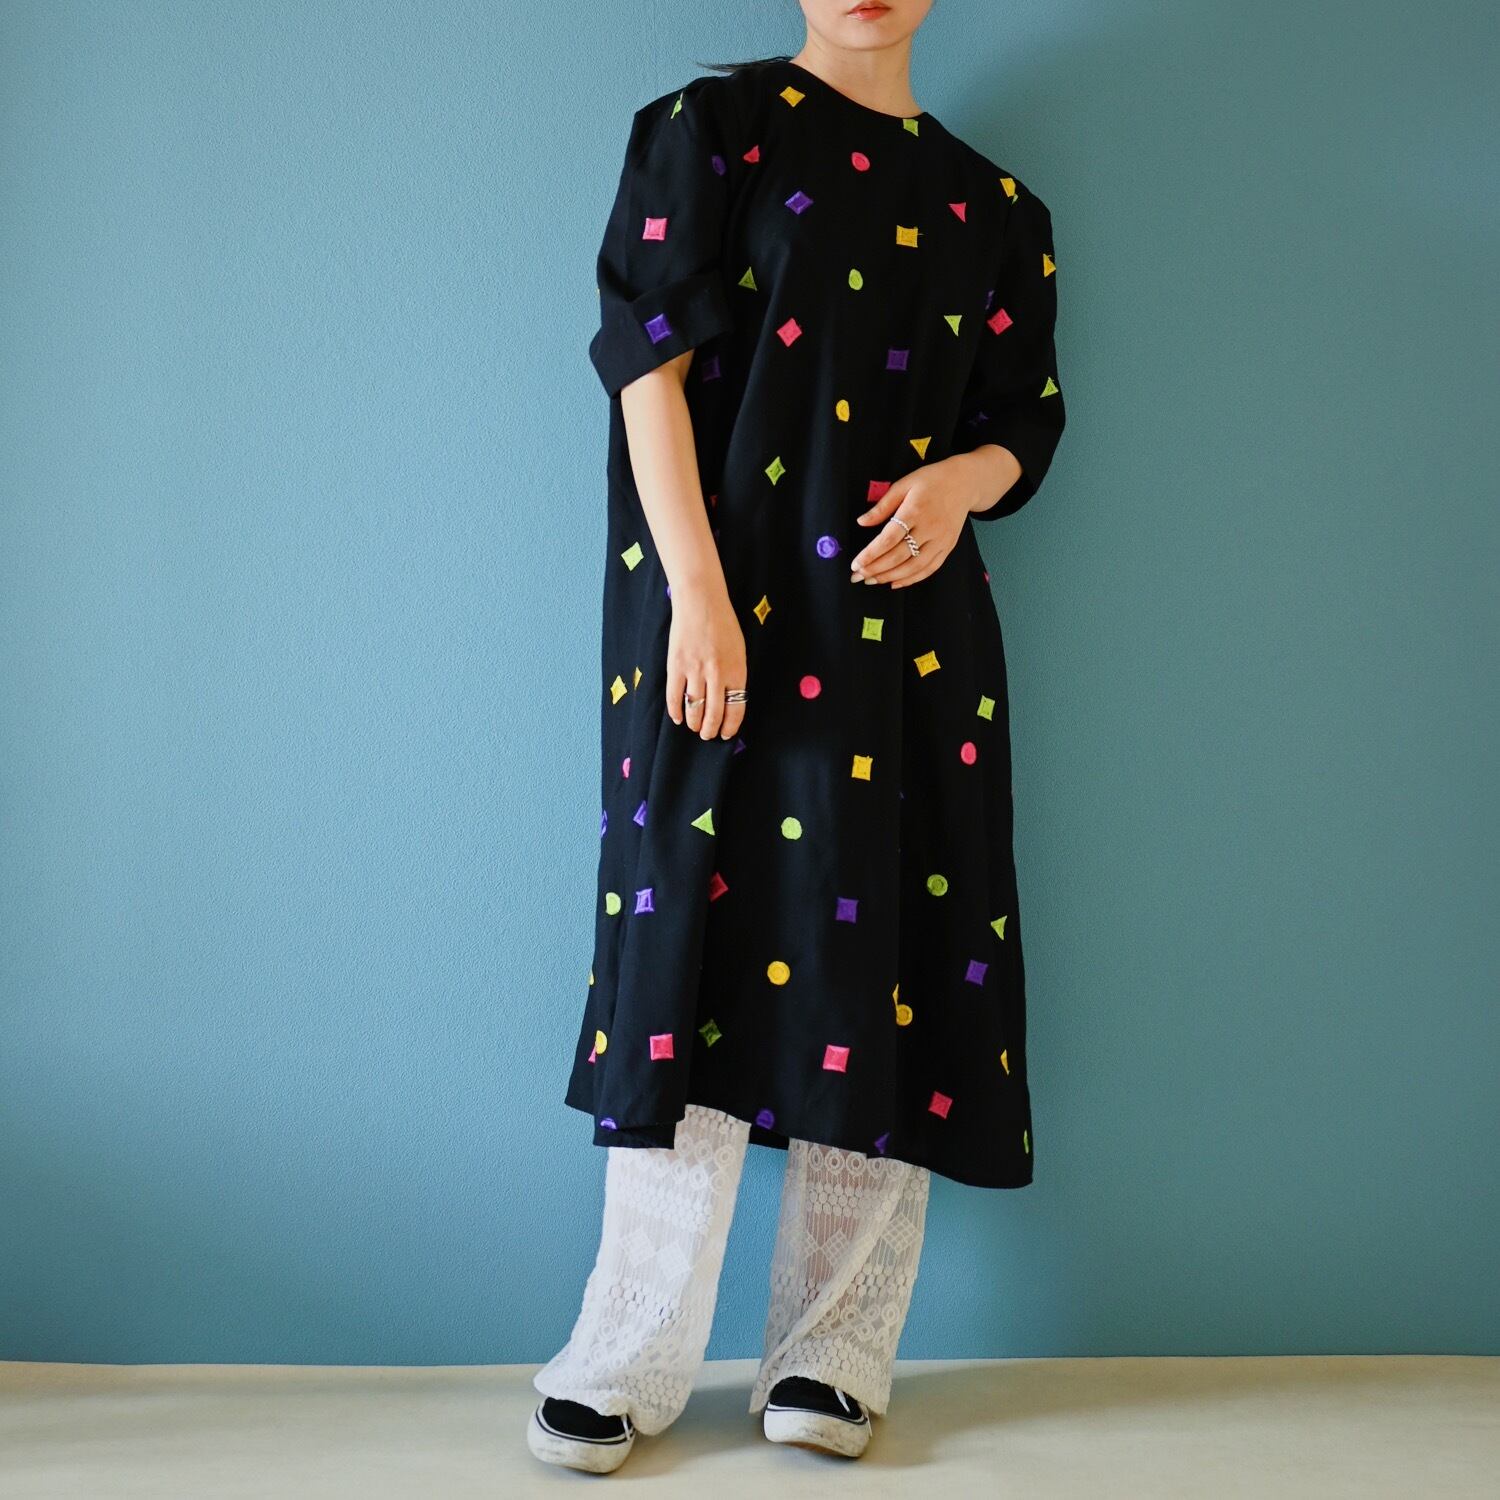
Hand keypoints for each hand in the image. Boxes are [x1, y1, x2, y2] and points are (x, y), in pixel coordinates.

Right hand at [665, 580, 747, 740]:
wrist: (701, 601)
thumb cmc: (723, 623)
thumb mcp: (739, 650)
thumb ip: (735, 674)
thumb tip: (730, 699)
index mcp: (737, 670)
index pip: (736, 709)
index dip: (730, 726)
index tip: (726, 734)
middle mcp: (717, 674)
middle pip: (714, 714)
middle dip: (711, 730)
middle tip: (708, 735)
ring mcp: (695, 670)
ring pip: (694, 709)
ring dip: (695, 723)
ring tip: (695, 727)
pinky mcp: (676, 666)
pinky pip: (675, 696)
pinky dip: (676, 712)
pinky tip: (678, 718)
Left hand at [848, 448, 1021, 586]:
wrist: (965, 482)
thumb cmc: (930, 480)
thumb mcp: (904, 484)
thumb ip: (882, 506)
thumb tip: (861, 522)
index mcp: (915, 510)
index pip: (888, 538)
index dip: (870, 554)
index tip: (855, 564)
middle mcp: (930, 527)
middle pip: (899, 556)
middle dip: (875, 569)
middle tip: (857, 577)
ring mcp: (941, 540)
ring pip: (913, 566)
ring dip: (890, 577)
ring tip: (871, 581)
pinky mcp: (949, 547)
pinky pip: (929, 568)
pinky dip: (911, 579)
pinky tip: (894, 583)